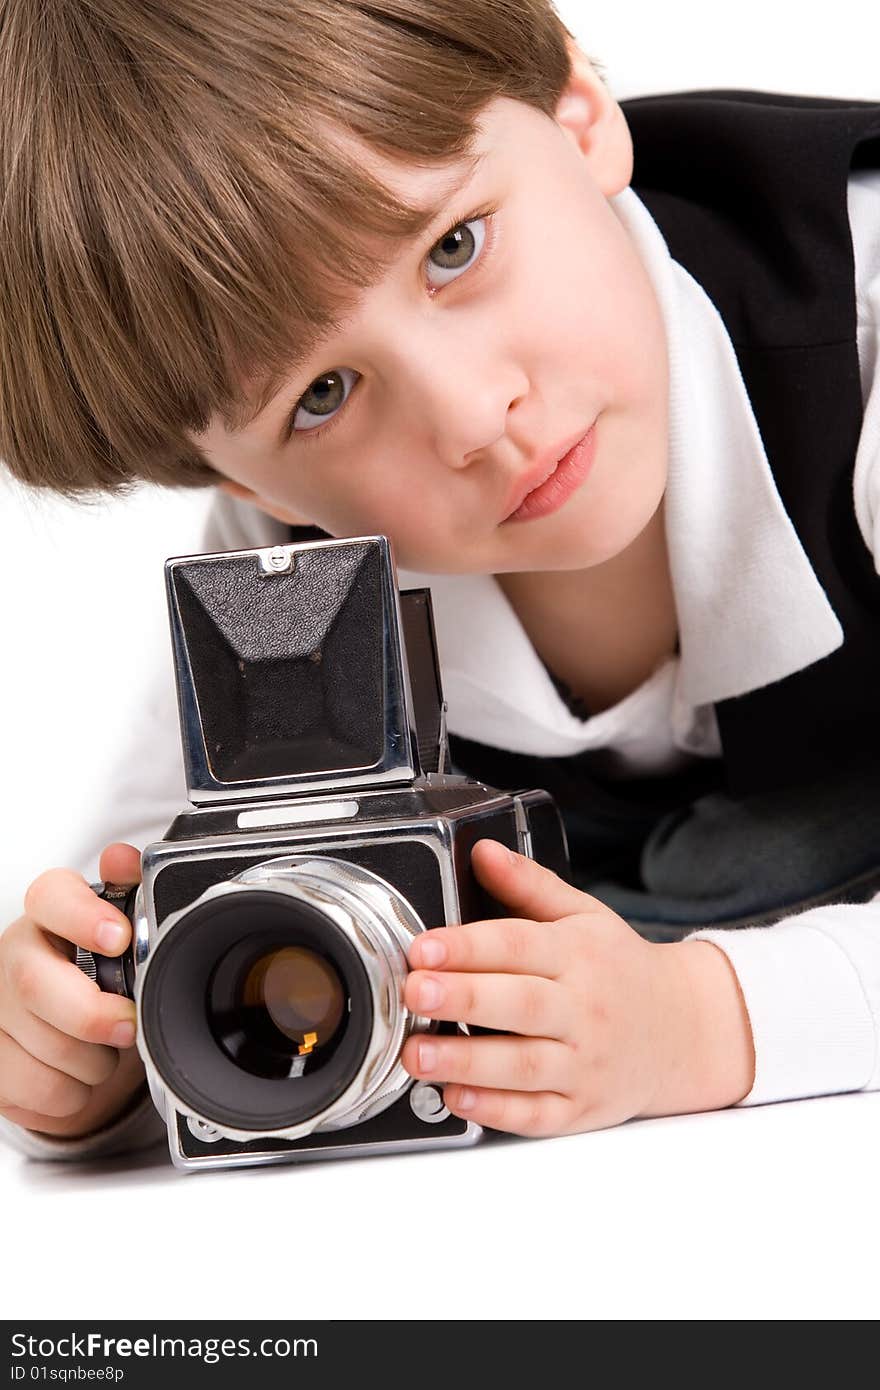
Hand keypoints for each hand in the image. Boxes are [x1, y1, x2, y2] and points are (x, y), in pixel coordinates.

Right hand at [0, 843, 146, 1138]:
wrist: (77, 1032)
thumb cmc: (101, 974)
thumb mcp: (124, 933)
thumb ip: (131, 893)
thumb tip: (124, 859)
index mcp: (49, 914)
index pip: (50, 897)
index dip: (82, 916)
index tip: (117, 937)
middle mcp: (12, 955)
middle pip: (35, 984)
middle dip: (91, 1014)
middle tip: (127, 1026)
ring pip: (40, 1045)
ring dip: (90, 1062)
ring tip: (103, 1049)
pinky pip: (34, 1090)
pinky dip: (71, 1094)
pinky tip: (76, 1074)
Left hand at [401, 839, 754, 1136]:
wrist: (684, 1029)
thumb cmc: (620, 969)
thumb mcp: (584, 915)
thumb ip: (529, 884)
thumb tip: (483, 851)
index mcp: (579, 955)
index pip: (520, 945)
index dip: (468, 946)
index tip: (423, 947)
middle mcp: (583, 1010)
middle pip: (521, 1004)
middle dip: (464, 998)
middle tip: (414, 992)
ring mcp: (585, 1063)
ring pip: (524, 1065)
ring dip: (467, 1062)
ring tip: (417, 1054)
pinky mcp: (582, 1108)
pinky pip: (538, 1114)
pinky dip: (497, 1110)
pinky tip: (456, 1098)